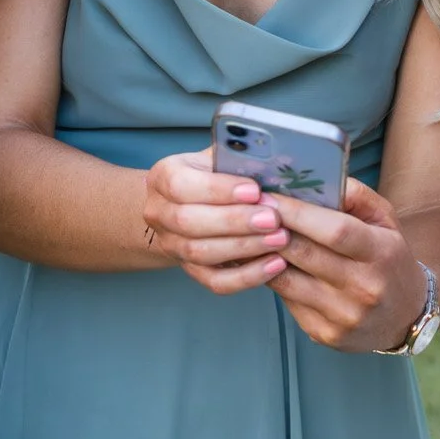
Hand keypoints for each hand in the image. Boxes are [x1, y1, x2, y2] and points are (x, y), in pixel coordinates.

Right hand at [141, 151, 290, 294]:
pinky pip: (216, 281)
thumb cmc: (214, 174)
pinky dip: (247, 276)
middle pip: (189, 222)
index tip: (254, 190)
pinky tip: (275, 264)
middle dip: (235, 221)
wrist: (192, 203)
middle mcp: (159, 212)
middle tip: (272, 218)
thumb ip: (238, 157)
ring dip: (244, 248)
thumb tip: (270, 160)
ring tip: (280, 239)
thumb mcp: (220, 157)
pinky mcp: (190, 270)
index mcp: (163, 176)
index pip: (181, 185)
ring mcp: (171, 244)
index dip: (219, 190)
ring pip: (201, 253)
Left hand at [263, 178, 424, 351]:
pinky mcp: (324, 334)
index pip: (334, 230)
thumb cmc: (389, 260)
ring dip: (263, 256)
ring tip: (248, 236)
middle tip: (246, 211)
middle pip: (305, 254)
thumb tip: (318, 178)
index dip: (297, 213)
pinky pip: (288, 301)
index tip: (267, 196)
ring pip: (288, 280)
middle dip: (271, 230)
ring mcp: (343, 315)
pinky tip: (262, 263)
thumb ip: (356, 196)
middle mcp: (365, 287)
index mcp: (382, 253)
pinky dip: (271, 279)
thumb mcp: (385, 221)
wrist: (404, 318)